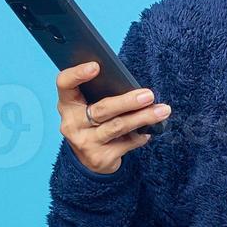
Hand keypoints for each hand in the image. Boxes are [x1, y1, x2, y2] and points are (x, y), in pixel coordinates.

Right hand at [56, 60, 171, 173]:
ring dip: (143, 118)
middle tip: (149, 95)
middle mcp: (72, 124)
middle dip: (128, 101)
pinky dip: (140, 136)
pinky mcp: (100, 158)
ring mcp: (85, 143)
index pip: (65, 84)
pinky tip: (150, 130)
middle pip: (101, 109)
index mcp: (67, 104)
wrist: (89, 159)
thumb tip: (131, 84)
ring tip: (162, 110)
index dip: (77, 74)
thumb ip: (101, 94)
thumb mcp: (89, 106)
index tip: (96, 66)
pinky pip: (126, 144)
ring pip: (118, 127)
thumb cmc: (93, 123)